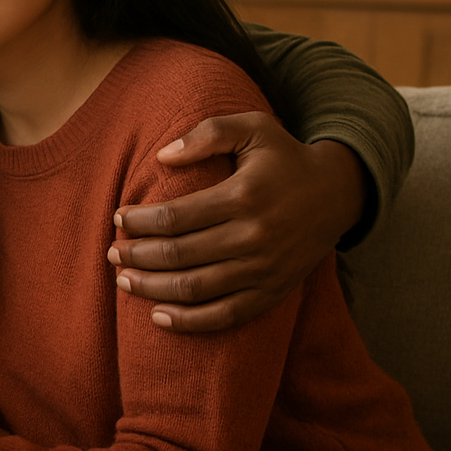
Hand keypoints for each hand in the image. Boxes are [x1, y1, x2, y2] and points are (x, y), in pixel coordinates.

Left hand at [111, 112, 364, 332]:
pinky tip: (158, 316)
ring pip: (194, 288)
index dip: (139, 221)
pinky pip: (225, 315)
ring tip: (123, 280)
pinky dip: (189, 322)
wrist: (339, 192)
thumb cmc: (284, 157)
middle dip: (136, 255)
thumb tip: (162, 156)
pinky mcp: (272, 292)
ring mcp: (264, 269)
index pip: (175, 217)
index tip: (118, 217)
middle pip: (178, 255)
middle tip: (112, 251)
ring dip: (151, 288)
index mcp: (243, 196)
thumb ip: (207, 133)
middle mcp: (254, 237)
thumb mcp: (252, 128)